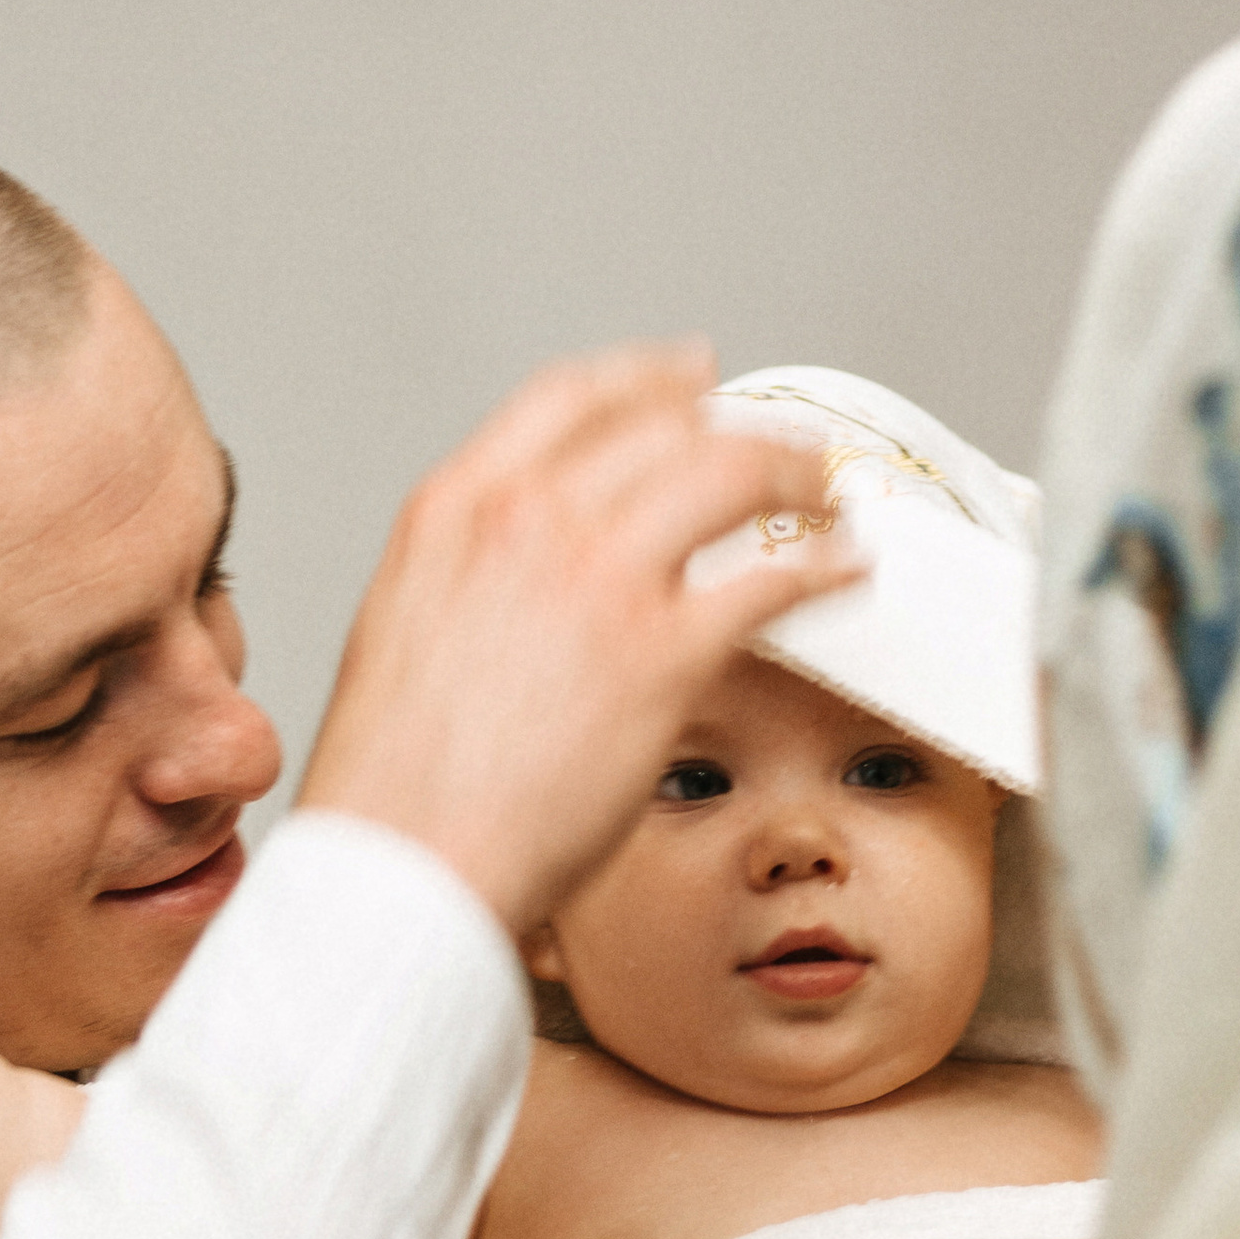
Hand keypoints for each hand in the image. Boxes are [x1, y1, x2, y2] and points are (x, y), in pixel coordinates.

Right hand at [298, 343, 859, 927]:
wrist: (402, 864)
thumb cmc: (395, 785)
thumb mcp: (403, 629)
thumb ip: (473, 576)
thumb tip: (530, 578)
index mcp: (456, 509)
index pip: (570, 397)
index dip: (647, 376)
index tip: (689, 373)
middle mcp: (529, 520)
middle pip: (667, 426)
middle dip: (741, 428)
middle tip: (784, 447)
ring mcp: (601, 579)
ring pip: (731, 474)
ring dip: (797, 473)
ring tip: (829, 493)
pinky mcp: (663, 653)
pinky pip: (773, 578)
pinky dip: (824, 563)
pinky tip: (844, 569)